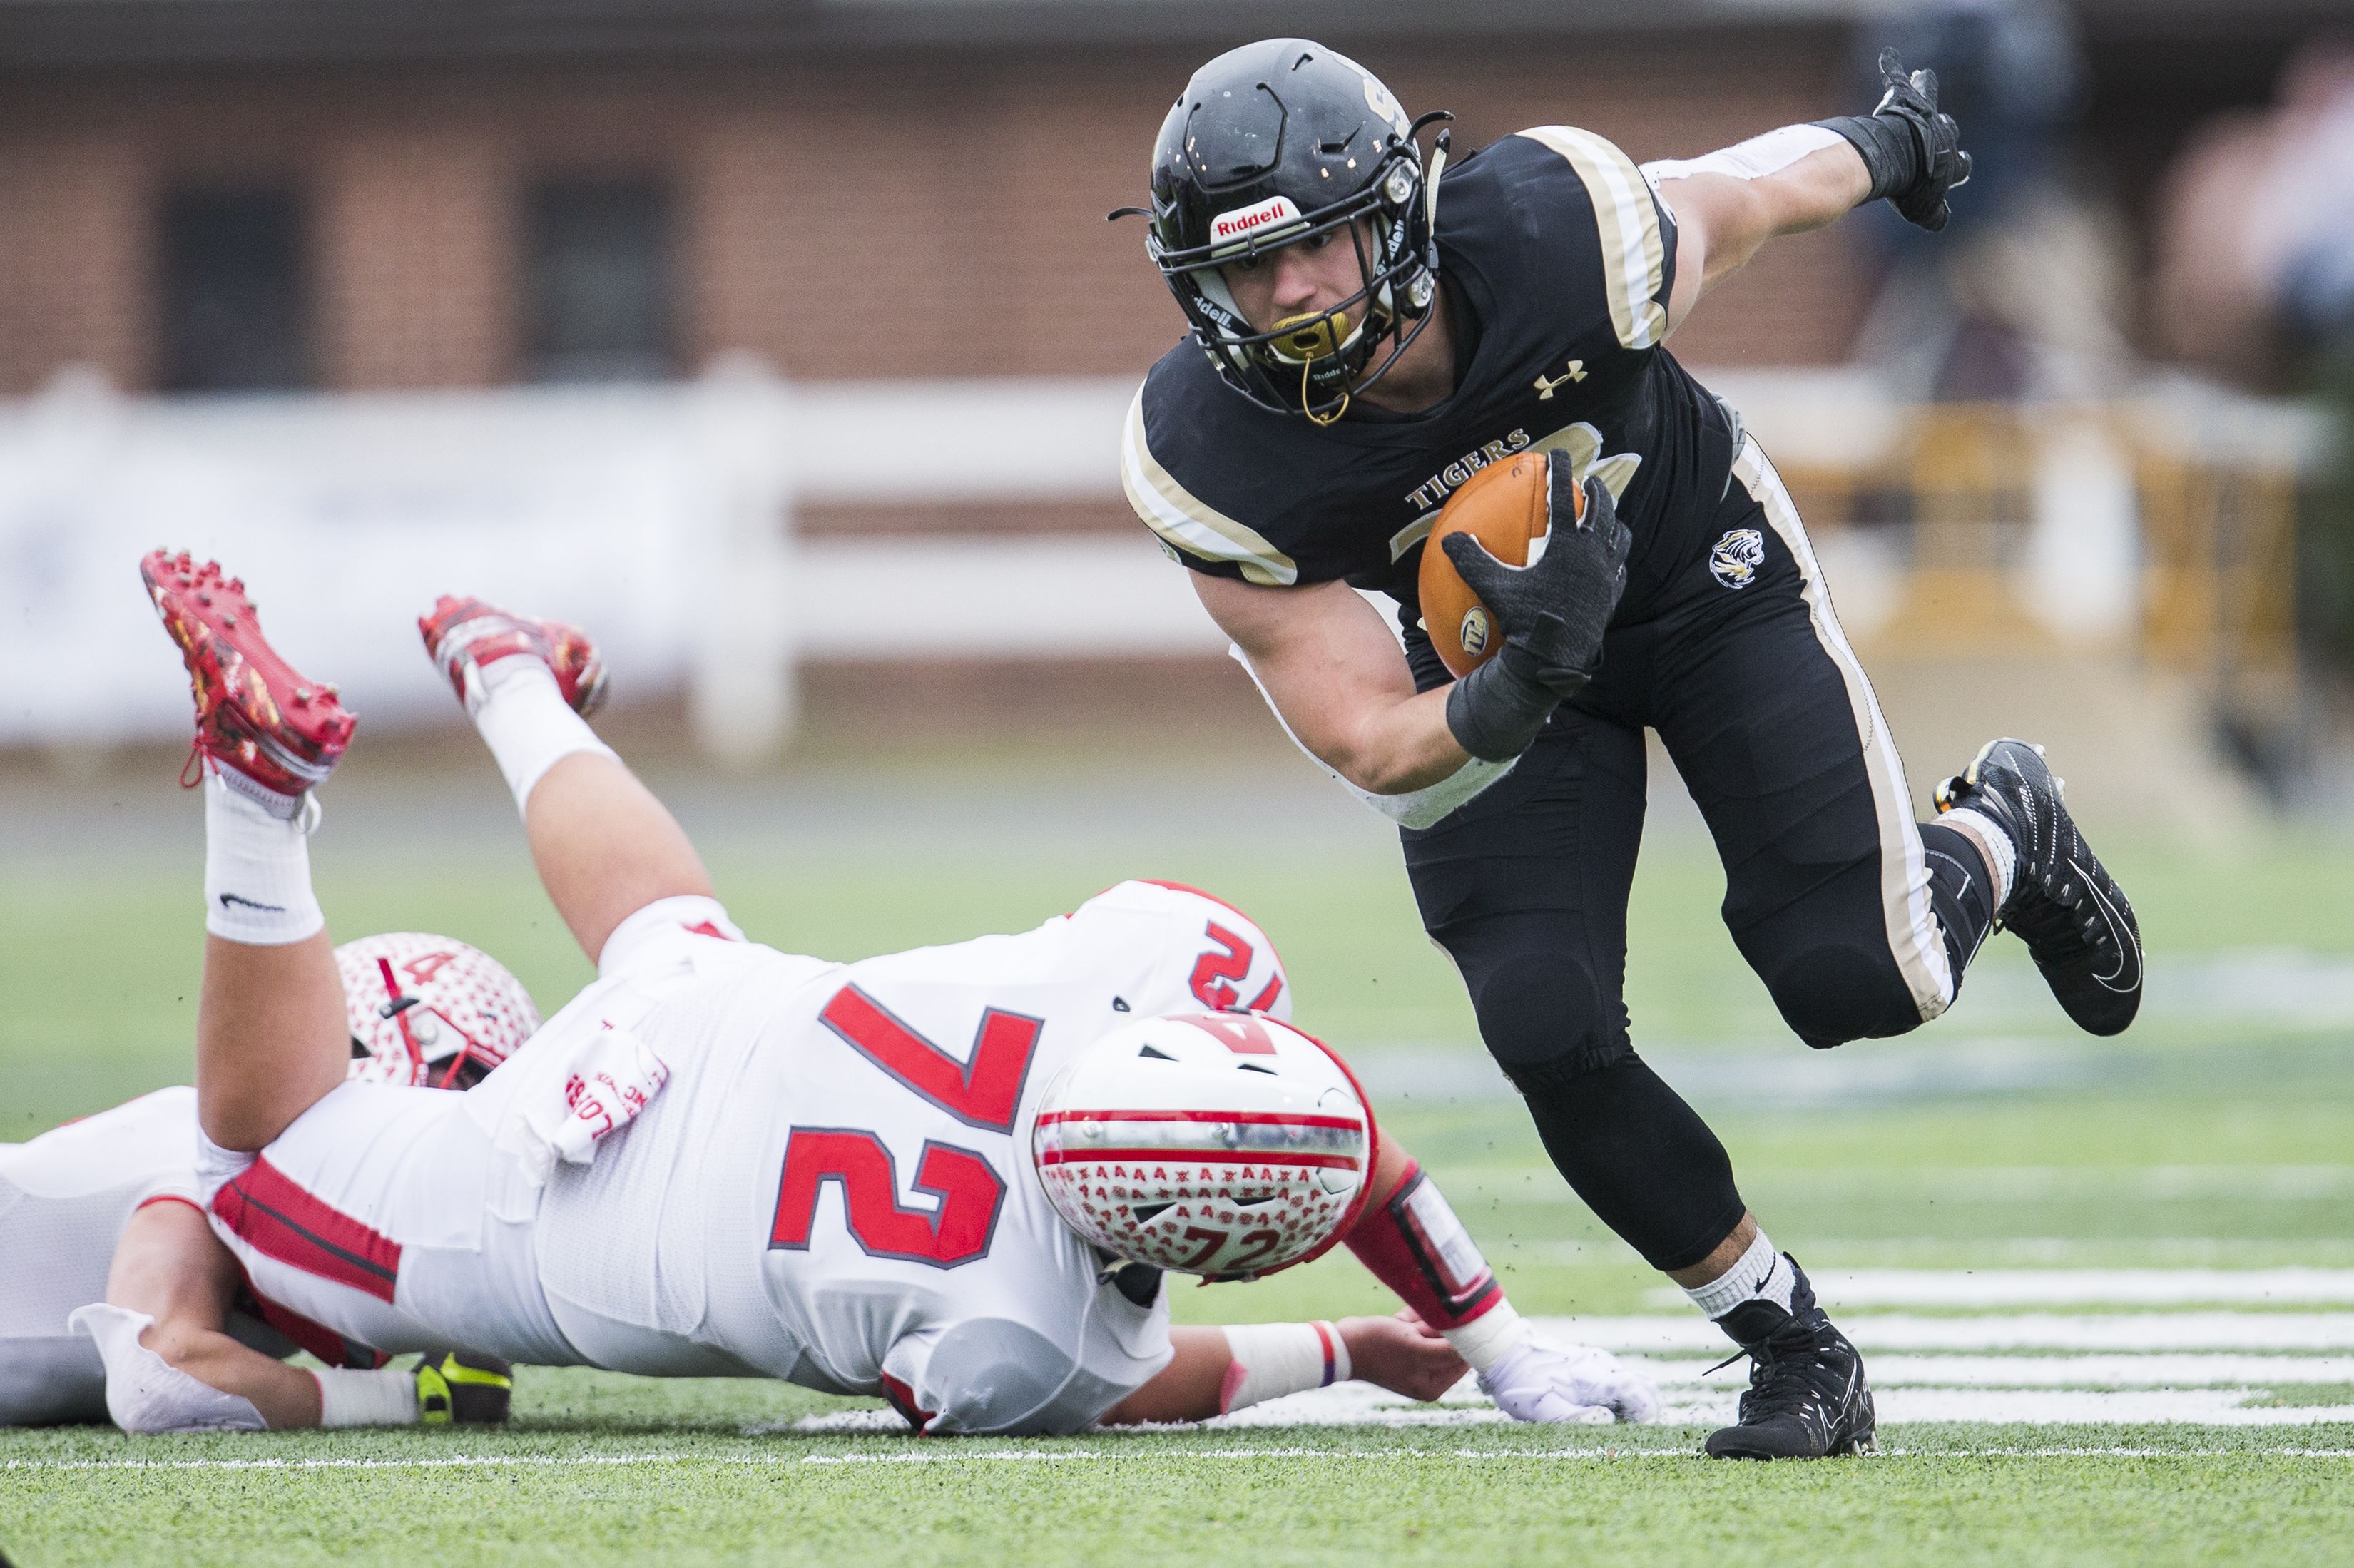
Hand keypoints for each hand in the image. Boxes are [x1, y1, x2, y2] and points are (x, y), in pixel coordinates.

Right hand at [1338, 1310, 1469, 1402]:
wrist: (1341, 1343)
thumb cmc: (1378, 1348)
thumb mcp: (1417, 1349)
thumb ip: (1448, 1351)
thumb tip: (1475, 1346)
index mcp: (1433, 1385)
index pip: (1463, 1358)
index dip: (1458, 1338)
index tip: (1446, 1324)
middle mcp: (1427, 1374)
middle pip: (1448, 1342)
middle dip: (1432, 1328)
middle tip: (1414, 1331)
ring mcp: (1415, 1359)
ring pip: (1432, 1328)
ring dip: (1419, 1321)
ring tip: (1401, 1326)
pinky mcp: (1404, 1344)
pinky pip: (1418, 1324)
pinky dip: (1410, 1318)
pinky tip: (1397, 1321)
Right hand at [1439, 455, 1631, 761]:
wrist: (1555, 659)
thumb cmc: (1524, 620)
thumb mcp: (1493, 588)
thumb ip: (1470, 561)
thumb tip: (1448, 538)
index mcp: (1566, 544)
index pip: (1562, 496)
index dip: (1559, 471)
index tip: (1556, 453)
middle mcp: (1592, 554)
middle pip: (1602, 511)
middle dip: (1598, 492)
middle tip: (1591, 482)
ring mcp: (1606, 576)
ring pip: (1619, 538)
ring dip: (1614, 522)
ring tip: (1610, 517)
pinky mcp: (1612, 598)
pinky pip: (1620, 571)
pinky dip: (1616, 560)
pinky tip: (1611, 563)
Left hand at [1477, 1333, 1660, 1424]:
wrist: (1506, 1352)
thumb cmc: (1522, 1383)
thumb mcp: (1541, 1408)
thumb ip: (1574, 1418)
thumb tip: (1608, 1423)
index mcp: (1592, 1376)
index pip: (1634, 1389)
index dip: (1646, 1410)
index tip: (1646, 1429)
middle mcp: (1602, 1366)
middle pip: (1643, 1386)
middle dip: (1649, 1412)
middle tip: (1638, 1437)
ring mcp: (1599, 1364)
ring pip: (1634, 1384)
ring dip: (1637, 1407)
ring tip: (1623, 1432)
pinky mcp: (1594, 1367)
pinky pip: (1621, 1383)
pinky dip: (1625, 1401)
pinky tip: (1610, 1419)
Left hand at [1869, 48, 1971, 230]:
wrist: (1895, 158)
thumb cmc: (1910, 186)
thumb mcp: (1923, 209)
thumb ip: (1935, 216)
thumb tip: (1941, 223)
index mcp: (1949, 162)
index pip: (1960, 165)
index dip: (1960, 166)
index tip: (1962, 165)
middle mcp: (1940, 136)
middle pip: (1947, 130)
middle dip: (1944, 130)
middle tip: (1941, 126)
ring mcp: (1924, 119)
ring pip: (1928, 102)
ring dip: (1926, 92)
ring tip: (1922, 79)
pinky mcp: (1906, 104)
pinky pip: (1898, 83)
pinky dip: (1893, 71)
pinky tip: (1887, 58)